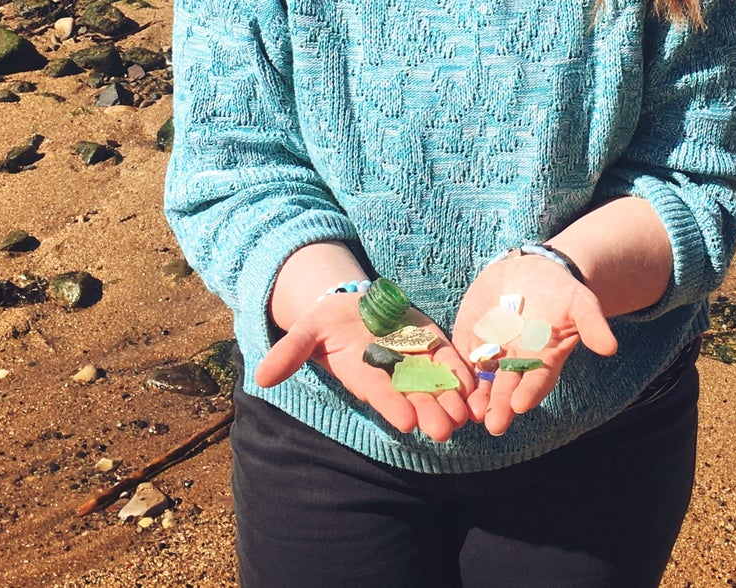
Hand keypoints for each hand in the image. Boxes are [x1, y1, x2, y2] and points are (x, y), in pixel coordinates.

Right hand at [252, 295, 472, 441]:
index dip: (392, 406)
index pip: (379, 394)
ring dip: (451, 398)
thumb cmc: (327, 322)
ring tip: (465, 413)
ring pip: (436, 384)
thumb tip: (260, 376)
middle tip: (446, 429)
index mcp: (363, 373)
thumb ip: (290, 352)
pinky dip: (461, 373)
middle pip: (413, 396)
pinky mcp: (432, 344)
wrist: (353, 305)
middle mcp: (392, 373)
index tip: (406, 422)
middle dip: (429, 412)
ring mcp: (415, 360)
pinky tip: (474, 385)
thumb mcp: (306, 330)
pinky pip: (449, 362)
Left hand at [452, 254, 616, 435]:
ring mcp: (491, 352)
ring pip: (480, 380)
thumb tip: (611, 347)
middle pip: (506, 387)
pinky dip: (452, 372)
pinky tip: (444, 383)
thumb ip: (592, 323)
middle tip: (492, 423)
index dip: (529, 392)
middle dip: (499, 404)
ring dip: (475, 396)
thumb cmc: (560, 291)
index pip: (537, 381)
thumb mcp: (579, 302)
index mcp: (543, 359)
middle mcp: (515, 362)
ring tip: (469, 411)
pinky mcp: (468, 338)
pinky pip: (458, 358)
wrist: (531, 271)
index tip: (521, 405)